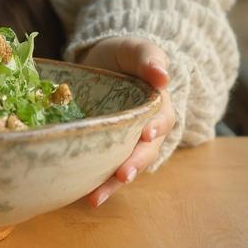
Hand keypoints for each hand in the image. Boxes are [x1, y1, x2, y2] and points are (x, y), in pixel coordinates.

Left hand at [77, 37, 175, 206]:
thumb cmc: (124, 55)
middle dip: (134, 164)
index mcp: (158, 106)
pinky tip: (85, 196)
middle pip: (145, 151)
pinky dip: (97, 183)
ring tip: (97, 197)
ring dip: (113, 183)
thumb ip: (149, 58)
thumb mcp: (136, 49)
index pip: (161, 119)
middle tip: (122, 175)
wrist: (102, 60)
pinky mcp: (106, 148)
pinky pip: (104, 168)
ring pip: (125, 166)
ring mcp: (126, 142)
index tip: (147, 132)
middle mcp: (146, 129)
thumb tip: (162, 75)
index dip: (156, 127)